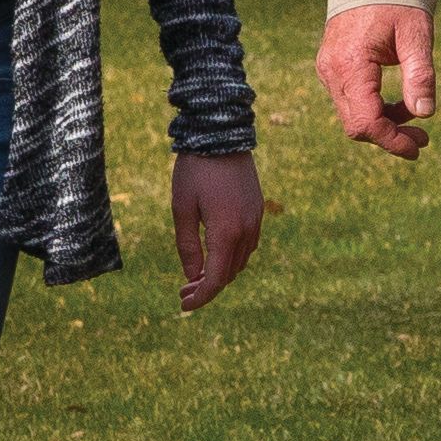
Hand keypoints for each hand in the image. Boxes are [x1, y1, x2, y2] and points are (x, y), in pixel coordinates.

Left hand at [170, 153, 265, 312]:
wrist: (221, 135)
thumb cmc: (195, 170)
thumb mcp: (182, 209)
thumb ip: (188, 246)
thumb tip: (192, 277)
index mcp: (226, 232)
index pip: (215, 279)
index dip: (200, 298)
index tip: (184, 306)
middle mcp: (246, 230)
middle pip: (229, 274)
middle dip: (207, 287)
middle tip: (183, 293)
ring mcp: (256, 219)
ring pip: (240, 261)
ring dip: (220, 273)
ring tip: (196, 277)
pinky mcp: (258, 209)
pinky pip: (248, 244)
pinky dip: (232, 257)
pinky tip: (215, 255)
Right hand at [320, 3, 438, 161]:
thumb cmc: (397, 1)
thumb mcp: (416, 35)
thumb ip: (420, 74)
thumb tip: (425, 113)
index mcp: (351, 64)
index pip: (366, 121)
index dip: (391, 141)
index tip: (417, 148)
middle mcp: (332, 71)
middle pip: (356, 125)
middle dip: (389, 137)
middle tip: (423, 139)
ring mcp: (328, 70)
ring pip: (352, 115)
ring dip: (383, 124)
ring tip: (415, 120)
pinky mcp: (332, 67)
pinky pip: (350, 100)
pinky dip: (373, 109)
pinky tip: (397, 105)